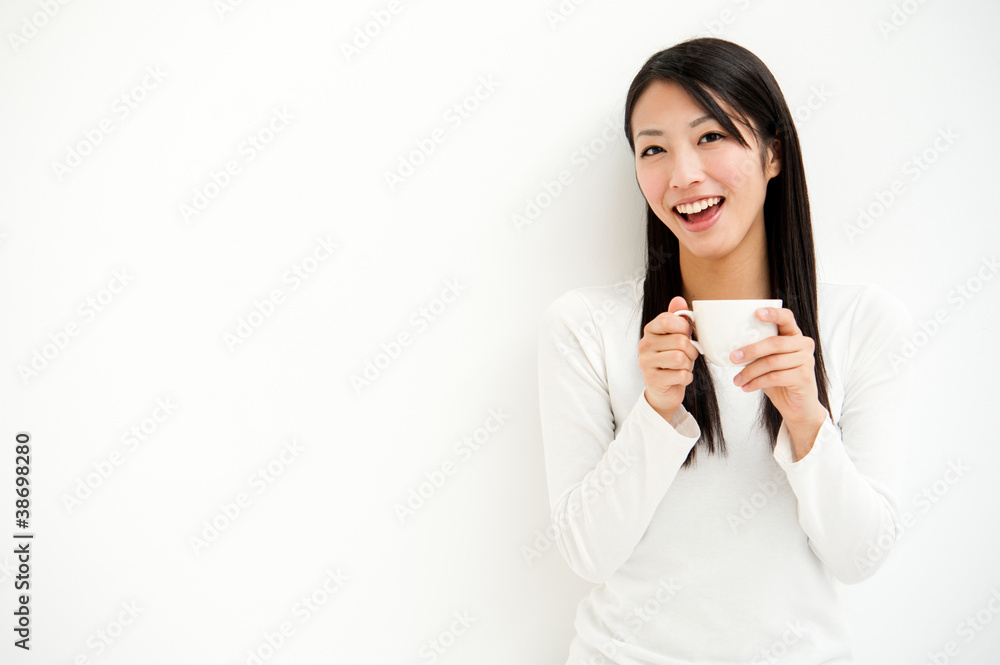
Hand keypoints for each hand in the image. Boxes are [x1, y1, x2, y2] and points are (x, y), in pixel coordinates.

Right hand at [638, 296, 699, 421]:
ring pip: (680, 358)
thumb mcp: (676, 337)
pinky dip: (687, 378)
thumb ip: (678, 318)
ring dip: (689, 365)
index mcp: (650, 330)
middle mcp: (644, 344)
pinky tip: (680, 377)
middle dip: (691, 350)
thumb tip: (678, 299)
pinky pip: (681, 375)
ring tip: (683, 366)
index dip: (684, 327)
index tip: (686, 335)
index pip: (667, 320)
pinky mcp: (652, 379)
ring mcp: (646, 362)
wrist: (663, 390)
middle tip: (688, 356)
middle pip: (679, 341)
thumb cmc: (672, 360)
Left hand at [730, 307, 825, 430]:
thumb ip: (758, 352)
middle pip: (774, 343)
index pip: (786, 318)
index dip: (773, 314)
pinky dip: (757, 382)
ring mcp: (806, 360)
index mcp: (794, 335)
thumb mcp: (768, 362)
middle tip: (732, 358)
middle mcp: (804, 344)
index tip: (756, 313)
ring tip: (737, 380)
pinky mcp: (804, 377)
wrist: (797, 406)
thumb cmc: (779, 380)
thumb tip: (730, 348)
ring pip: (771, 362)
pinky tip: (746, 387)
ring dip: (750, 372)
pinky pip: (774, 377)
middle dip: (750, 350)